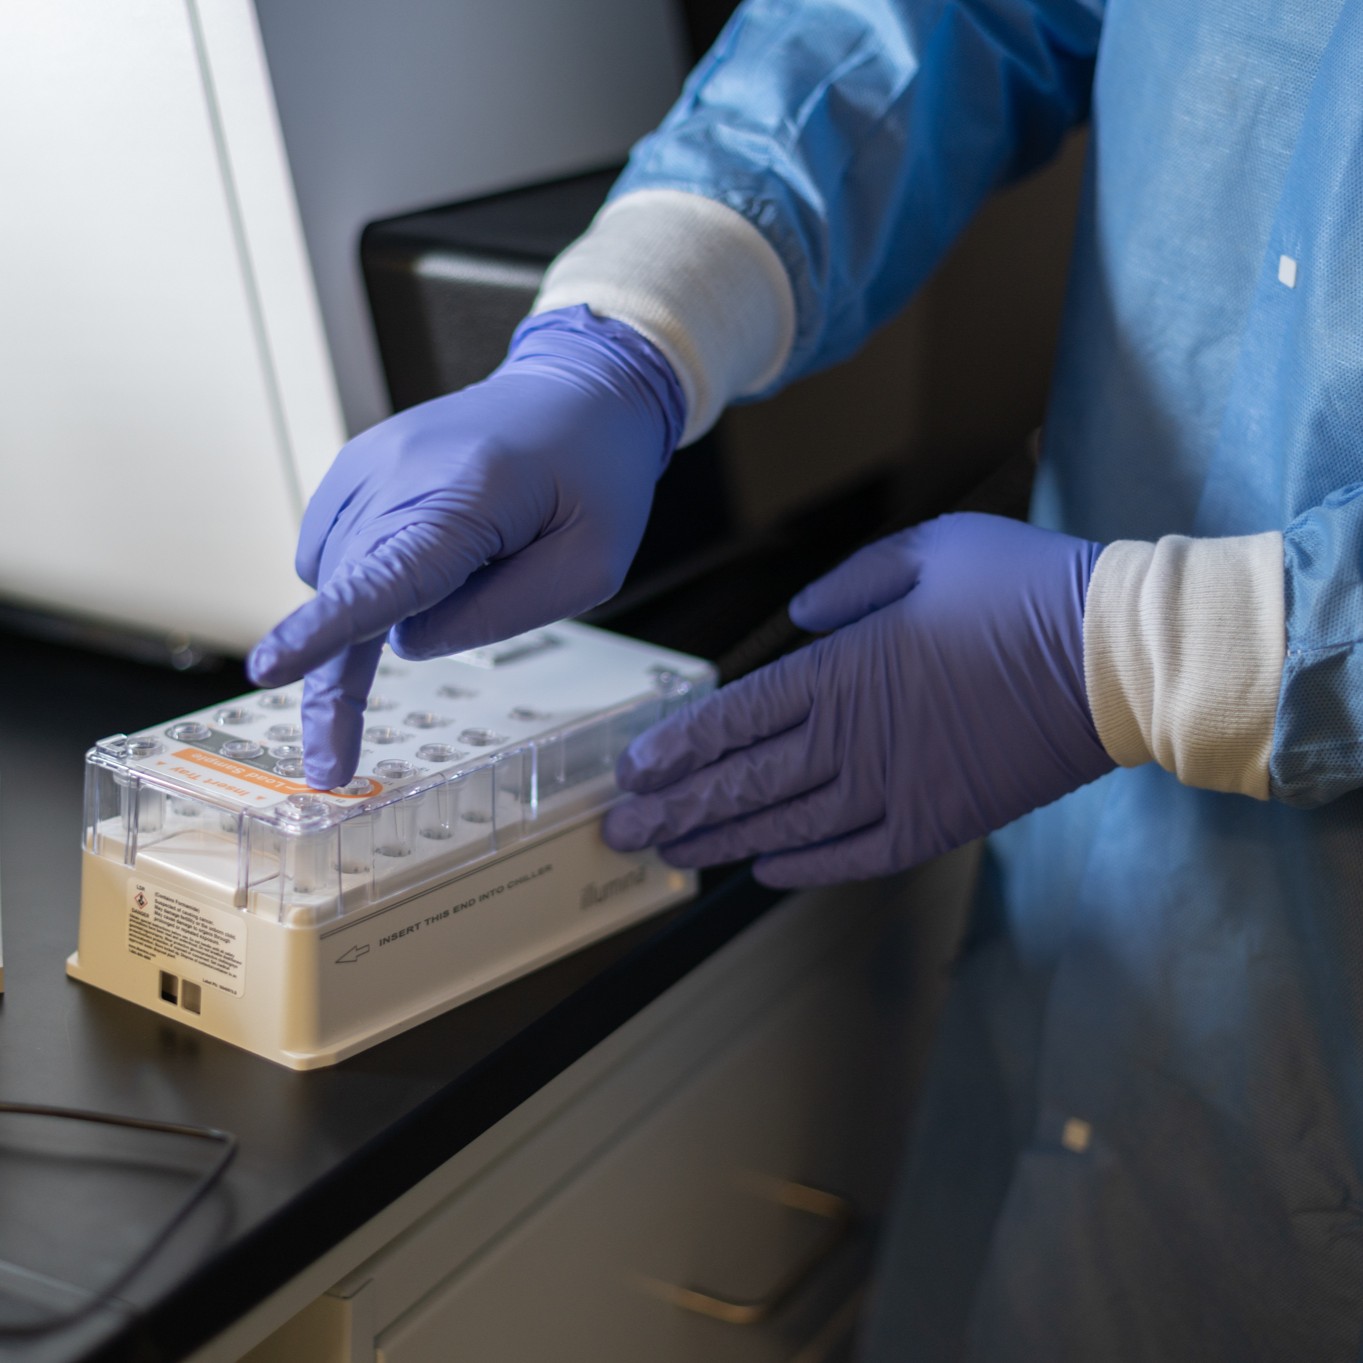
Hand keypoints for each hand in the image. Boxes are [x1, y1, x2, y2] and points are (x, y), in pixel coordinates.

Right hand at [247, 306, 683, 788]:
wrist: (579, 391)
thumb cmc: (597, 479)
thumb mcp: (589, 566)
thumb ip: (498, 616)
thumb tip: (404, 640)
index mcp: (468, 495)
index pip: (386, 577)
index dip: (325, 632)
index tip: (271, 671)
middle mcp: (399, 471)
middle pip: (348, 594)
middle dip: (336, 678)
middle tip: (334, 764)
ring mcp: (367, 462)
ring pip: (341, 578)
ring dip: (378, 605)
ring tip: (470, 566)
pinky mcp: (355, 466)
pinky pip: (337, 549)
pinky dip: (370, 573)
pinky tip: (428, 554)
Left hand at [603, 513, 1114, 885]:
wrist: (1117, 657)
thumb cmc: (1022, 589)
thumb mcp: (927, 552)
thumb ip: (850, 587)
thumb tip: (798, 620)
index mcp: (844, 670)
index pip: (735, 720)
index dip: (677, 749)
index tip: (631, 772)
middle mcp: (855, 739)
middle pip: (743, 784)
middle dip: (674, 809)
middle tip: (617, 833)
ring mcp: (895, 789)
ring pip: (786, 828)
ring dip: (721, 843)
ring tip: (669, 859)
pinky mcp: (938, 822)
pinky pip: (854, 856)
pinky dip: (804, 867)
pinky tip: (762, 873)